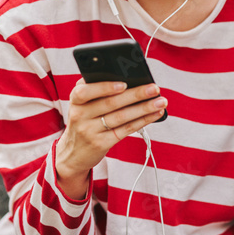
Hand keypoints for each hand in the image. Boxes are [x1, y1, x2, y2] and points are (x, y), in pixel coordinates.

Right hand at [54, 78, 166, 198]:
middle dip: (135, 94)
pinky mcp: (101, 143)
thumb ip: (98, 91)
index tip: (124, 83)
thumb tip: (132, 81)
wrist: (72, 153)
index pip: (85, 91)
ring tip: (161, 102)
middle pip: (111, 103)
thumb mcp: (83, 105)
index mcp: (76, 100)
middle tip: (154, 88)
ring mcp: (90, 131)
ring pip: (121, 117)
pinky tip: (155, 114)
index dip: (105, 87)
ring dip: (144, 108)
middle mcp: (80, 115)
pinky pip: (125, 130)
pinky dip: (142, 121)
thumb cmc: (84, 120)